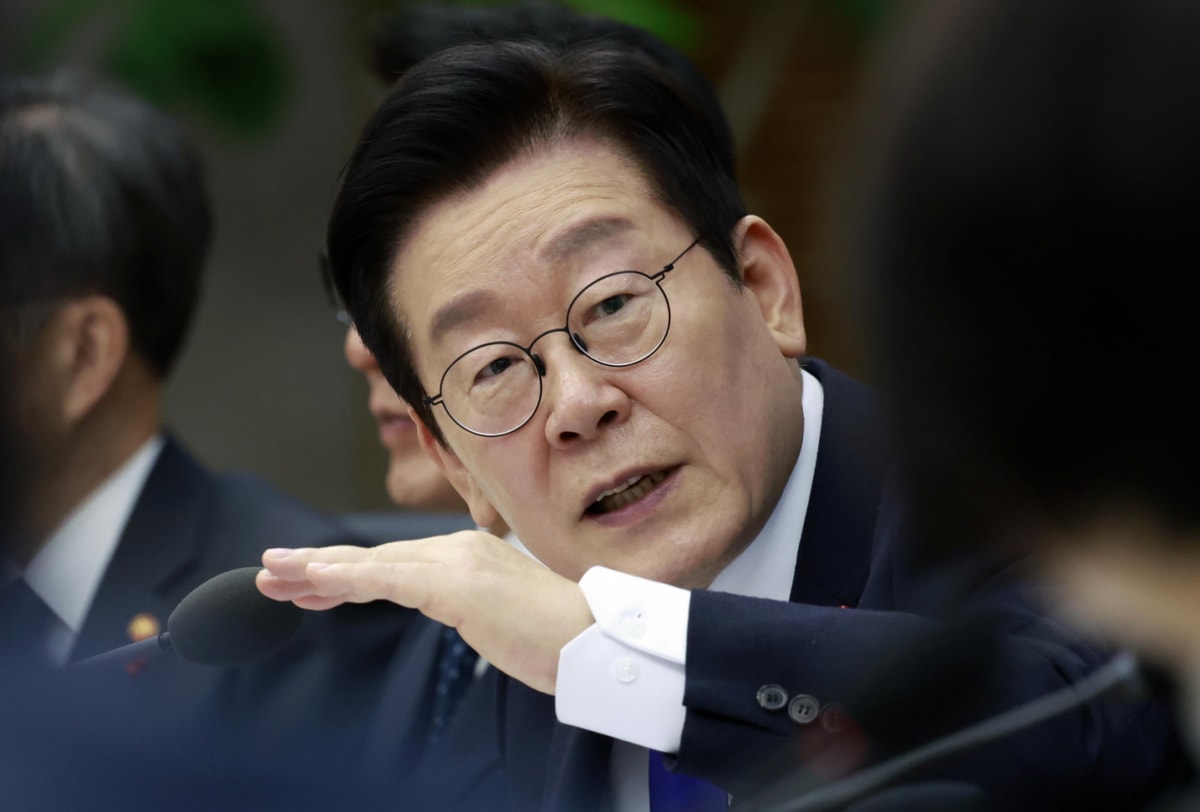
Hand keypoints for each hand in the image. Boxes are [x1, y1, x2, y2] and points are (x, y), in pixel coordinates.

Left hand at [256, 530, 593, 693]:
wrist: (593, 642)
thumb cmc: (554, 639)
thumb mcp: (496, 617)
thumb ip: (467, 604)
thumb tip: (451, 608)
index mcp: (467, 555)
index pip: (392, 563)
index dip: (344, 572)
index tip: (305, 584)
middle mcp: (457, 549)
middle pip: (373, 557)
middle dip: (317, 566)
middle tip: (269, 570)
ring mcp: (456, 562)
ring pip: (371, 563)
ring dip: (316, 569)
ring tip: (272, 573)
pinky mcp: (455, 584)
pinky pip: (386, 579)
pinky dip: (344, 578)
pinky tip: (310, 580)